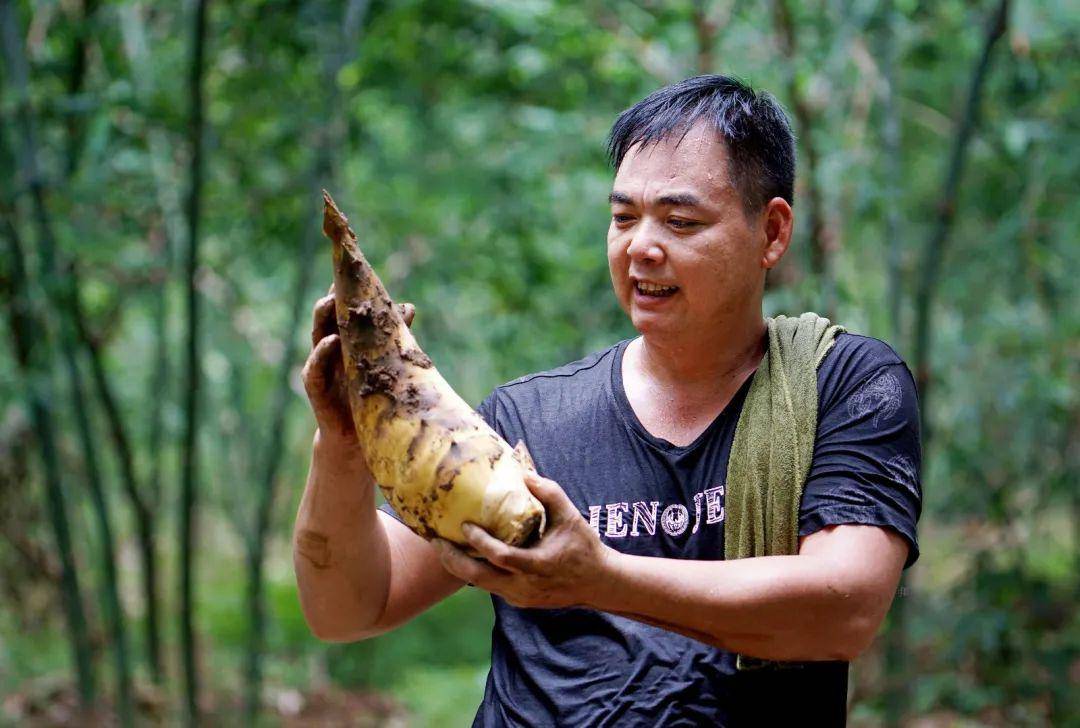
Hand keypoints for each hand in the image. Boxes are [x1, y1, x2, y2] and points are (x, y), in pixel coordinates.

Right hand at [301, 283, 414, 455]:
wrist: (361, 441)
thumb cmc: (373, 398)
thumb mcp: (385, 363)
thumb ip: (393, 336)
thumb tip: (408, 305)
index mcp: (346, 342)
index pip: (342, 310)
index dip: (344, 289)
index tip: (352, 267)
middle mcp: (331, 352)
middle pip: (326, 318)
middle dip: (331, 297)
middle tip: (341, 279)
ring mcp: (322, 369)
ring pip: (317, 337)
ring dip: (322, 318)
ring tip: (331, 301)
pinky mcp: (318, 391)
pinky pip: (315, 369)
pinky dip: (321, 355)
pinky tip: (331, 342)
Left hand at [431, 471, 612, 609]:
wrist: (597, 583)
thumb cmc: (583, 546)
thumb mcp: (570, 516)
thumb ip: (549, 493)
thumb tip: (523, 473)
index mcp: (538, 565)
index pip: (501, 557)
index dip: (480, 543)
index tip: (465, 525)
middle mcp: (524, 586)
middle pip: (478, 578)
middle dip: (453, 559)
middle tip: (434, 540)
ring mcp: (519, 597)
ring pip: (479, 584)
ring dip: (458, 566)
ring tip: (440, 546)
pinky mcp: (517, 601)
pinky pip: (489, 586)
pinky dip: (474, 571)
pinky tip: (462, 555)